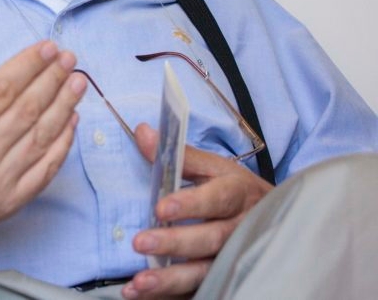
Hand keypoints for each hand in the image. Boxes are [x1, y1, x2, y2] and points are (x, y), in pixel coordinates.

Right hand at [0, 18, 87, 246]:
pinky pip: (46, 169)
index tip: (47, 47)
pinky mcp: (10, 202)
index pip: (3, 88)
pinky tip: (71, 120)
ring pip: (42, 136)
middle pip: (27, 109)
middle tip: (68, 58)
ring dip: (64, 105)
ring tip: (77, 81)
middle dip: (53, 78)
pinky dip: (63, 143)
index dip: (29, 65)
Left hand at [122, 124, 273, 298]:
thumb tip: (142, 132)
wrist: (276, 219)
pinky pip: (201, 292)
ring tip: (139, 284)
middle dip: (175, 244)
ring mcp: (236, 260)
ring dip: (171, 281)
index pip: (216, 199)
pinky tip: (144, 298)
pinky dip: (172, 297)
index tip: (161, 208)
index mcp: (237, 194)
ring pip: (207, 273)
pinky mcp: (227, 280)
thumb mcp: (215, 167)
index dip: (190, 204)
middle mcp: (240, 230)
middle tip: (140, 243)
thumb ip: (179, 154)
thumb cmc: (237, 191)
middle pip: (211, 240)